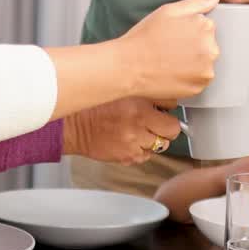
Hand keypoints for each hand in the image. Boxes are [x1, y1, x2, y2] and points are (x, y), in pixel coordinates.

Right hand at [65, 97, 182, 165]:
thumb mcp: (126, 91)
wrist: (76, 125)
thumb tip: (170, 103)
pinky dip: (140, 150)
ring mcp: (132, 145)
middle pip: (171, 134)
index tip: (164, 114)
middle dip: (166, 129)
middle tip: (155, 124)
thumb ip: (150, 96)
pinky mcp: (126, 157)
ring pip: (159, 146)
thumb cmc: (98, 106)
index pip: (172, 118)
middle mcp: (138, 128)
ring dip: (152, 140)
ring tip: (138, 131)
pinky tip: (129, 140)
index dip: (169, 116)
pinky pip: (144, 156)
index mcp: (139, 109)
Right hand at [116, 0, 219, 100]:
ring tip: (170, 61)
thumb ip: (196, 3)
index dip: (188, 30)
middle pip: (207, 45)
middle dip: (193, 46)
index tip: (174, 35)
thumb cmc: (145, 37)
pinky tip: (172, 72)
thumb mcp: (169, 11)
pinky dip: (189, 77)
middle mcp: (211, 50)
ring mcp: (205, 71)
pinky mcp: (198, 88)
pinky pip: (198, 80)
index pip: (206, 26)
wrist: (128, 66)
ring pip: (204, 63)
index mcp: (205, 28)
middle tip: (170, 49)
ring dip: (193, 62)